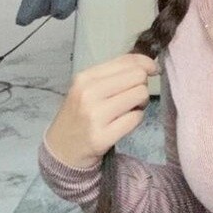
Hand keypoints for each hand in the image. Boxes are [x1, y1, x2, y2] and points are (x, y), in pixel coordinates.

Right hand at [44, 53, 158, 168]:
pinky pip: (136, 118)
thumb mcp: (88, 88)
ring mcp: (95, 116)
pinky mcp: (102, 137)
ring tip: (127, 110)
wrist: (59, 151)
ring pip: (140, 95)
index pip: (127, 60)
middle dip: (141, 86)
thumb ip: (115, 73)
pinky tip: (123, 124)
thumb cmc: (79, 115)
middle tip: (132, 98)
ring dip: (140, 103)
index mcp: (85, 77)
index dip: (146, 63)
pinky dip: (135, 119)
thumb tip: (148, 64)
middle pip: (138, 76)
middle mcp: (89, 93)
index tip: (153, 71)